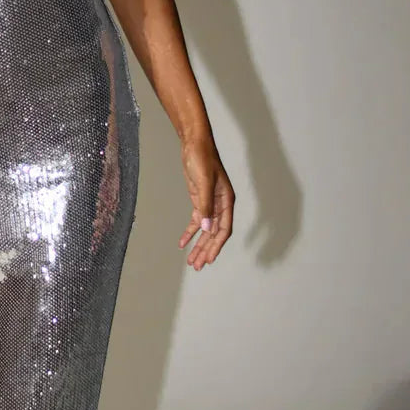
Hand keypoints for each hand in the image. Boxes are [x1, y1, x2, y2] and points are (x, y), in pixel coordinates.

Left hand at [178, 137, 233, 270]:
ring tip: (191, 260)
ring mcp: (210, 204)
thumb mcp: (203, 182)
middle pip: (214, 234)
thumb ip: (205, 205)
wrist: (194, 144)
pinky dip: (190, 232)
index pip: (223, 230)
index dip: (216, 246)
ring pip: (205, 230)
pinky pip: (196, 221)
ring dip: (198, 245)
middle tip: (197, 265)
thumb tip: (206, 228)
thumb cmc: (202, 158)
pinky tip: (182, 243)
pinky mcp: (199, 200)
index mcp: (226, 202)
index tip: (208, 259)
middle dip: (206, 250)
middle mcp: (220, 205)